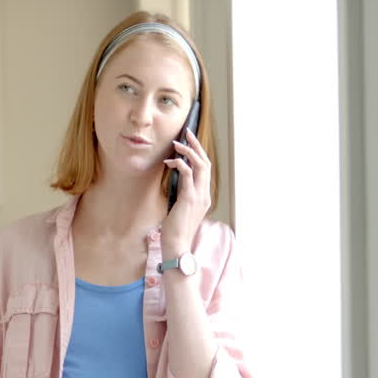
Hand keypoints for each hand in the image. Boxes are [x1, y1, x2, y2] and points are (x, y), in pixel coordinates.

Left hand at [162, 128, 212, 252]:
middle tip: (187, 133)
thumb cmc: (175, 230)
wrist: (177, 245)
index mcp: (204, 197)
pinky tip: (171, 161)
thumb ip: (182, 195)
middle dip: (197, 146)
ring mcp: (199, 196)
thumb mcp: (181, 209)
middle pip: (206, 163)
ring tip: (177, 143)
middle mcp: (205, 194)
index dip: (198, 154)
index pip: (205, 170)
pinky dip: (181, 164)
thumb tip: (176, 181)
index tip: (188, 143)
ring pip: (200, 166)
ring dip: (189, 151)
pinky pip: (188, 175)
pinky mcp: (189, 198)